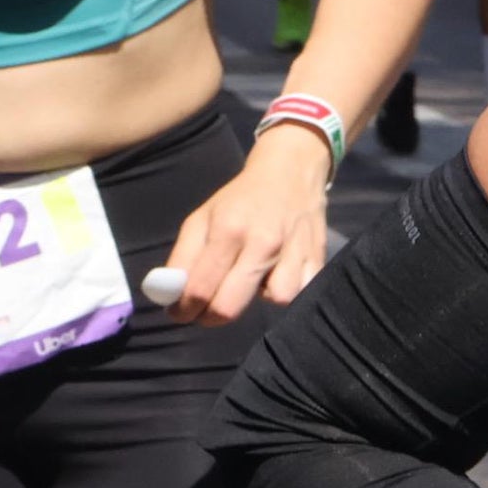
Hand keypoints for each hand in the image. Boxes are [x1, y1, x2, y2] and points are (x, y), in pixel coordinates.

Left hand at [155, 127, 332, 322]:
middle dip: (209, 317)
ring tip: (246, 286)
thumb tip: (171, 295)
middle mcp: (262, 243)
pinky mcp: (317, 257)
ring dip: (256, 301)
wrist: (290, 171)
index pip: (199, 288)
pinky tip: (275, 278)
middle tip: (203, 311)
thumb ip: (183, 256)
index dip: (183, 309)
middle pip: (229, 307)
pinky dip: (286, 291)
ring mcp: (293, 252)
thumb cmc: (240, 199)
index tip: (178, 312)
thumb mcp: (202, 217)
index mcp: (228, 230)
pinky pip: (300, 293)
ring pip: (272, 302)